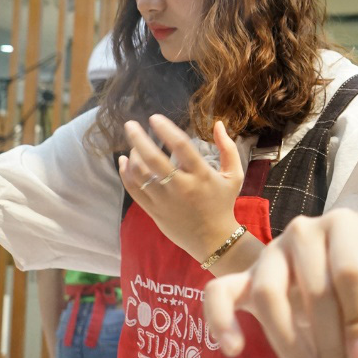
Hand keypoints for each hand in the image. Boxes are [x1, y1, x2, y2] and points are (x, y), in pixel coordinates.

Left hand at [118, 115, 243, 262]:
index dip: (166, 130)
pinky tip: (123, 162)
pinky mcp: (153, 210)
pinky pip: (134, 190)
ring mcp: (164, 200)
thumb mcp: (234, 176)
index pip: (181, 146)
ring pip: (141, 174)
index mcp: (201, 175)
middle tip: (130, 125)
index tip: (154, 118)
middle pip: (154, 159)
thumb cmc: (223, 203)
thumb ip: (228, 148)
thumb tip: (217, 123)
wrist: (213, 239)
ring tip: (133, 145)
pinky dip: (126, 174)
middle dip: (138, 139)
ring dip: (133, 155)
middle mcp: (181, 186)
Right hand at [204, 208, 357, 357]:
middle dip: (328, 344)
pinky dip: (220, 320)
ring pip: (268, 295)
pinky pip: (219, 292)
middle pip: (312, 290)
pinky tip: (233, 350)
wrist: (346, 251)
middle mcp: (304, 231)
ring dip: (287, 344)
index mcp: (345, 225)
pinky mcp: (245, 274)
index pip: (350, 272)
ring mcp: (271, 252)